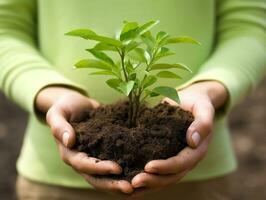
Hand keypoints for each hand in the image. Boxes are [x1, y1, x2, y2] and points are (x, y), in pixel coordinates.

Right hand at [36, 86, 133, 194]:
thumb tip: (69, 141)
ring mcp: (94, 158)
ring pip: (106, 177)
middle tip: (130, 188)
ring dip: (120, 183)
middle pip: (96, 178)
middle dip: (112, 184)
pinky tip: (140, 174)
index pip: (84, 165)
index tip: (117, 168)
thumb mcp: (58, 113)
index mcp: (70, 153)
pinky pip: (114, 165)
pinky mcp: (105, 152)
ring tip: (138, 186)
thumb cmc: (65, 107)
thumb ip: (60, 127)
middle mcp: (82, 160)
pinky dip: (126, 172)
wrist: (76, 104)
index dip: (100, 168)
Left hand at [129, 81, 227, 198]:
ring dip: (146, 184)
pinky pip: (156, 170)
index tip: (148, 167)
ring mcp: (176, 159)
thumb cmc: (198, 103)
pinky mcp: (165, 155)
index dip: (166, 167)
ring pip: (162, 178)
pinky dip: (144, 177)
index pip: (181, 163)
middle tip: (133, 182)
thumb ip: (203, 123)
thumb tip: (193, 140)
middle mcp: (187, 159)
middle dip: (152, 180)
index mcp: (197, 150)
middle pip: (170, 176)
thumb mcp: (203, 109)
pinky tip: (128, 180)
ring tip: (128, 187)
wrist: (191, 101)